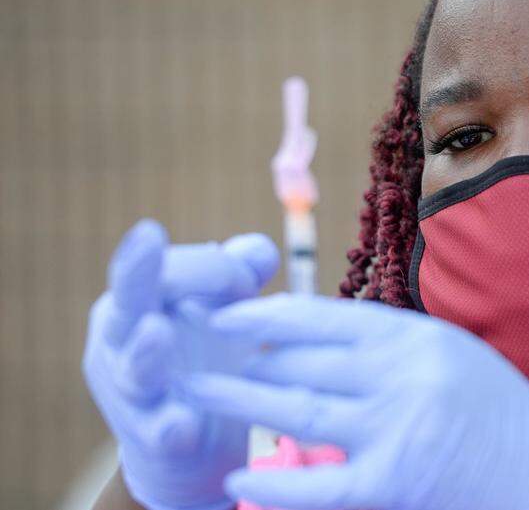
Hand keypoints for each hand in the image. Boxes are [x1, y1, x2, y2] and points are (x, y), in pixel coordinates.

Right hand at [82, 219, 278, 509]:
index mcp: (139, 300)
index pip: (170, 267)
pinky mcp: (152, 437)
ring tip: (156, 331)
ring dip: (146, 352)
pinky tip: (182, 425)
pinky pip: (157, 432)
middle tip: (147, 234)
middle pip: (128, 301)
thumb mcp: (222, 310)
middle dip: (136, 271)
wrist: (192, 440)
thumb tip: (259, 251)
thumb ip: (238, 275)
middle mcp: (123, 340)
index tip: (250, 284)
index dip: (215, 268)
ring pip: (134, 369)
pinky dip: (168, 428)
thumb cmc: (204, 357)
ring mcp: (133, 390)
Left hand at [183, 293, 528, 509]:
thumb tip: (302, 331)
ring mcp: (395, 429)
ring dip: (240, 399)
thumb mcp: (441, 350)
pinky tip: (238, 478)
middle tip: (196, 357)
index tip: (221, 316)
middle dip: (244, 360)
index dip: (262, 315)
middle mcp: (400, 374)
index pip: (320, 316)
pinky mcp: (393, 483)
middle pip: (301, 361)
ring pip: (298, 409)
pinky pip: (319, 486)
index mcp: (411, 337)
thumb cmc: (486, 403)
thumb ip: (379, 342)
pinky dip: (276, 483)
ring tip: (194, 392)